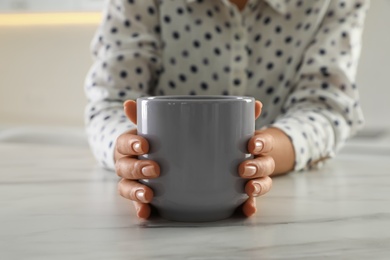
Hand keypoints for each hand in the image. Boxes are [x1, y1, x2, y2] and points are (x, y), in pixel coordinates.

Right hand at [115, 100, 159, 218]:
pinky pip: (135, 204)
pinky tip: (145, 213)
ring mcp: (130, 181)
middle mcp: (124, 164)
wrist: (145, 156)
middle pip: (124, 167)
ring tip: (148, 195)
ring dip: (135, 192)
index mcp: (126, 146)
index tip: (144, 144)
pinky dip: (139, 208)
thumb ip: (142, 116)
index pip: (123, 144)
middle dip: (137, 169)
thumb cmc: (147, 140)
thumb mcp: (146, 127)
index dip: (130, 144)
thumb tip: (129, 102)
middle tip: (154, 169)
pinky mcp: (138, 196)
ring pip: (126, 187)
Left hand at [238, 101, 274, 216]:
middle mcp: (263, 163)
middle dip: (256, 167)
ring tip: (249, 190)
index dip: (261, 144)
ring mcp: (258, 179)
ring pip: (264, 184)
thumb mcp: (246, 128)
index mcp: (261, 146)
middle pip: (265, 166)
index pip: (265, 143)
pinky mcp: (251, 193)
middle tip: (243, 168)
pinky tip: (249, 210)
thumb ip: (248, 116)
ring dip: (258, 187)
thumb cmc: (244, 141)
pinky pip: (254, 202)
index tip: (251, 144)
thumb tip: (256, 102)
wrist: (255, 156)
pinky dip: (252, 206)